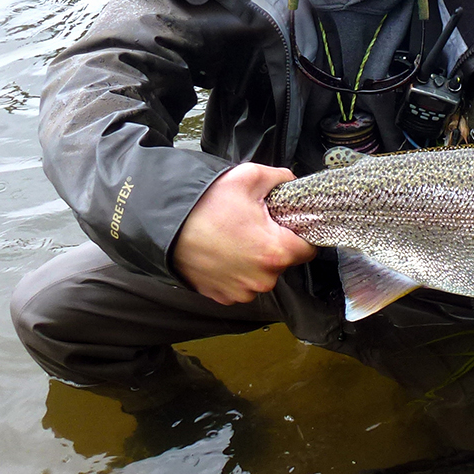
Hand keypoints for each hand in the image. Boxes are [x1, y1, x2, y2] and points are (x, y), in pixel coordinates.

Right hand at [172, 163, 316, 303]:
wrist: (163, 223)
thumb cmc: (204, 203)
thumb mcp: (249, 177)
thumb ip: (281, 178)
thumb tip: (292, 183)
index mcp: (276, 251)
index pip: (310, 248)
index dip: (301, 233)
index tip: (288, 224)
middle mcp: (262, 278)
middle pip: (284, 261)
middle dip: (274, 243)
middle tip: (253, 224)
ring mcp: (241, 291)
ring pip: (261, 274)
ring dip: (254, 259)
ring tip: (234, 237)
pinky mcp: (223, 296)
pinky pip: (240, 283)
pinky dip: (236, 270)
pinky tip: (223, 251)